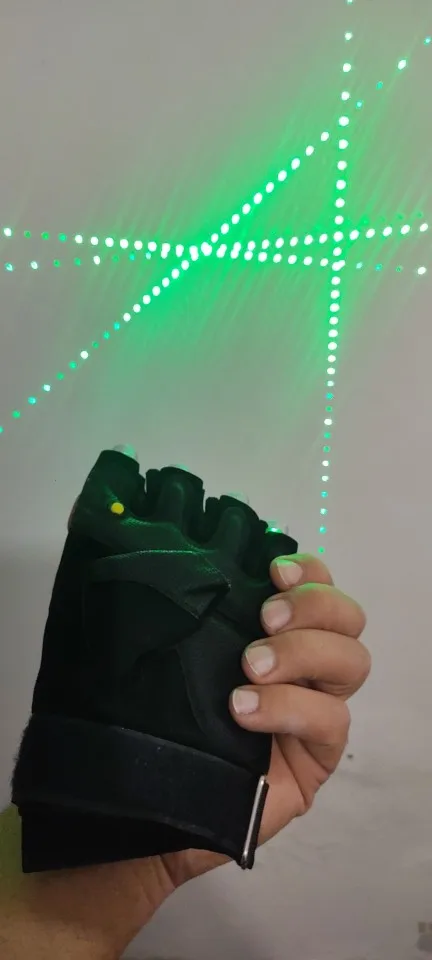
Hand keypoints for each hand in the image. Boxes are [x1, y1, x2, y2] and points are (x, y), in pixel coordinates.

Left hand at [161, 553, 369, 884]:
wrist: (154, 796)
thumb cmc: (165, 719)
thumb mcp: (181, 659)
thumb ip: (203, 622)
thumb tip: (197, 574)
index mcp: (278, 633)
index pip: (317, 586)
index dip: (308, 571)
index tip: (272, 572)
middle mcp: (307, 665)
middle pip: (348, 618)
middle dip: (313, 607)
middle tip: (265, 620)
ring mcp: (318, 708)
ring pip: (351, 661)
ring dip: (302, 653)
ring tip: (250, 668)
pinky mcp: (319, 754)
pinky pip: (332, 720)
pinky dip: (290, 707)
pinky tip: (246, 712)